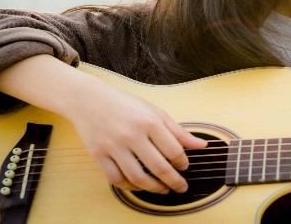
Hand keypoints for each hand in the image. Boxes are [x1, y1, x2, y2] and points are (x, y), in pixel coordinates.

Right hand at [63, 79, 207, 193]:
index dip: (183, 163)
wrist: (89, 99)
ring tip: (163, 189)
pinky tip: (140, 186)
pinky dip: (130, 187)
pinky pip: (116, 179)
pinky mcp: (98, 155)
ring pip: (138, 178)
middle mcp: (132, 135)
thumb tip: (201, 146)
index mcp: (149, 121)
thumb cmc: (124, 104)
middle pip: (159, 167)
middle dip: (174, 181)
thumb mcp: (154, 111)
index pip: (174, 150)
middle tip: (181, 187)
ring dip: (154, 188)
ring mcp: (114, 146)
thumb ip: (178, 131)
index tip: (185, 166)